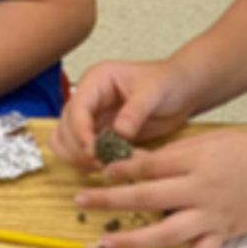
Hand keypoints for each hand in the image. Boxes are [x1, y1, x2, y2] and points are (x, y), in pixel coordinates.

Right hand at [51, 59, 200, 171]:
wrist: (181, 92)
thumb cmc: (168, 82)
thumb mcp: (155, 92)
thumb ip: (136, 110)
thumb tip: (120, 131)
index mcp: (97, 80)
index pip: (76, 107)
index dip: (80, 131)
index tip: (93, 150)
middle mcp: (88, 98)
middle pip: (65, 127)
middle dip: (78, 148)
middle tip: (100, 164)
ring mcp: (91, 117)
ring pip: (65, 141)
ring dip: (77, 158)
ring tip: (101, 167)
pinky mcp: (99, 134)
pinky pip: (80, 151)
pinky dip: (84, 162)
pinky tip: (103, 167)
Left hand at [75, 130, 246, 247]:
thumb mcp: (213, 141)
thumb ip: (176, 154)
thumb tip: (138, 162)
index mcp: (198, 162)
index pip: (152, 165)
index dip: (122, 169)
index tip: (99, 171)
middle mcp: (202, 191)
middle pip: (149, 196)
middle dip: (112, 200)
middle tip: (83, 201)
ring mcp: (211, 217)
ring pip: (166, 233)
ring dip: (132, 240)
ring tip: (105, 245)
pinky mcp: (221, 236)